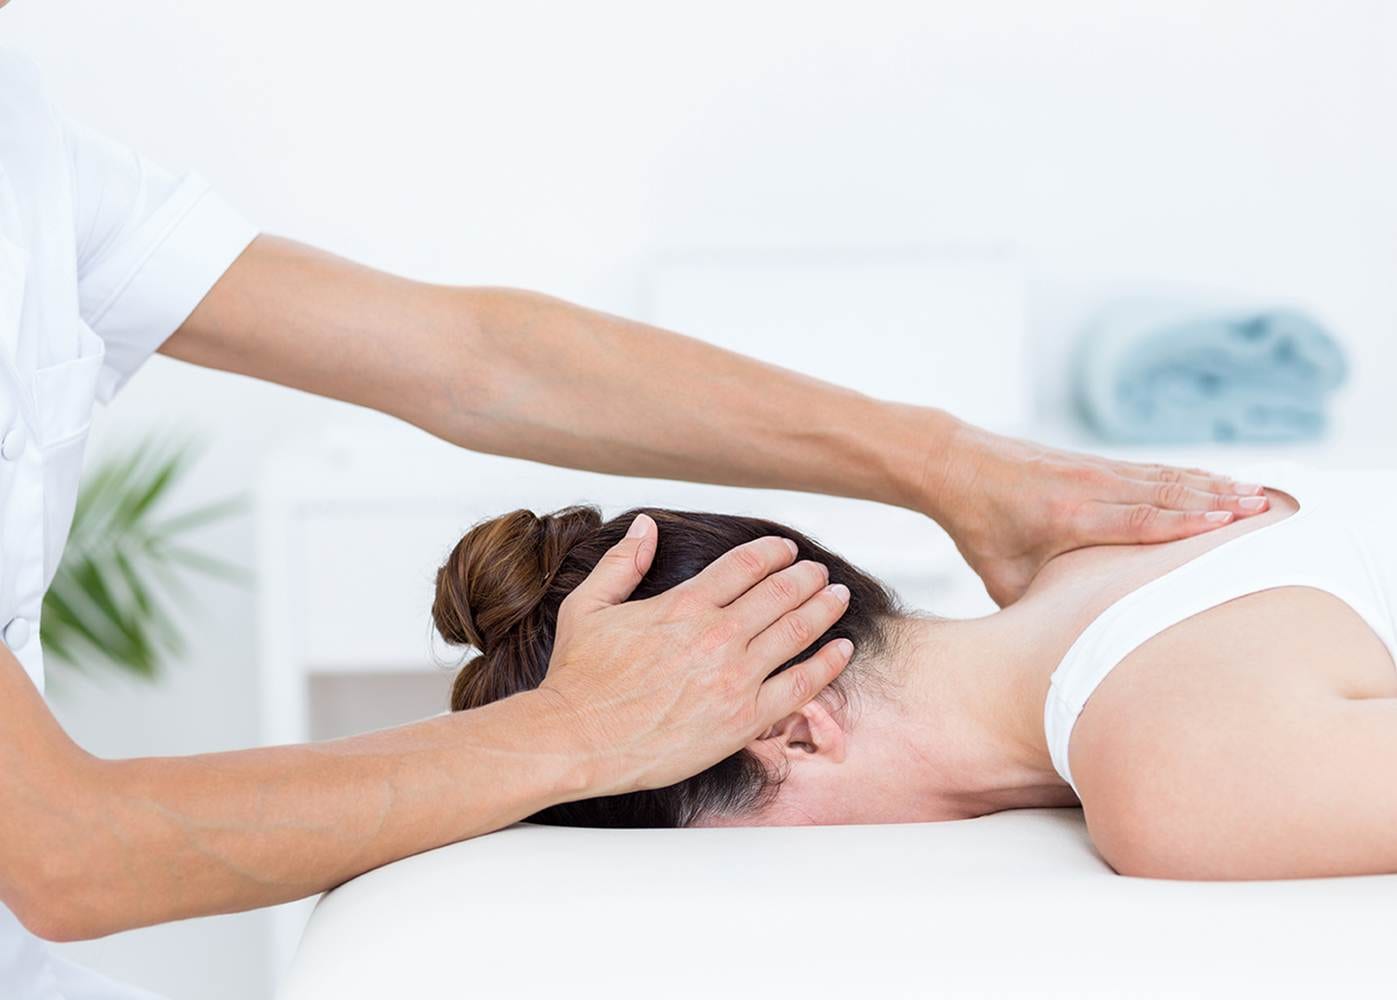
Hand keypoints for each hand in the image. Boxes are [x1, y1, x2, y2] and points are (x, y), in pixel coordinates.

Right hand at [536, 514, 852, 795]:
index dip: (772, 552)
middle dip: (807, 577)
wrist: (576, 740)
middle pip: (780, 593)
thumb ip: (622, 563)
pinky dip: (827, 664)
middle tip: (819, 572)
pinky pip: (800, 685)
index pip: (745, 565)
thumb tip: (647, 526)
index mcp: (684, 605)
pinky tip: (843, 650)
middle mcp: (716, 636)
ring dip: (825, 608)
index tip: (786, 550)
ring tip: (838, 596)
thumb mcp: (588, 606)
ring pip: (797, 631)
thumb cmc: (579, 680)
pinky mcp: (743, 720)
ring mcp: (734, 678)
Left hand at [928, 420, 1269, 605]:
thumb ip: (1037, 608)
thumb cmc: (980, 530)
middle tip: (1267, 511)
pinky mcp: (1096, 463)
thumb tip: (1062, 655)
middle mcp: (1085, 487)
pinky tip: (1222, 481)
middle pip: (1162, 493)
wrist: (957, 466)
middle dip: (1216, 501)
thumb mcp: (1001, 577)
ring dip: (1213, 485)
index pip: (1134, 519)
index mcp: (1065, 517)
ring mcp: (1093, 469)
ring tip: (1262, 496)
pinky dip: (1191, 475)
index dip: (1181, 522)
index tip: (1228, 523)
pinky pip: (1152, 471)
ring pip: (1164, 478)